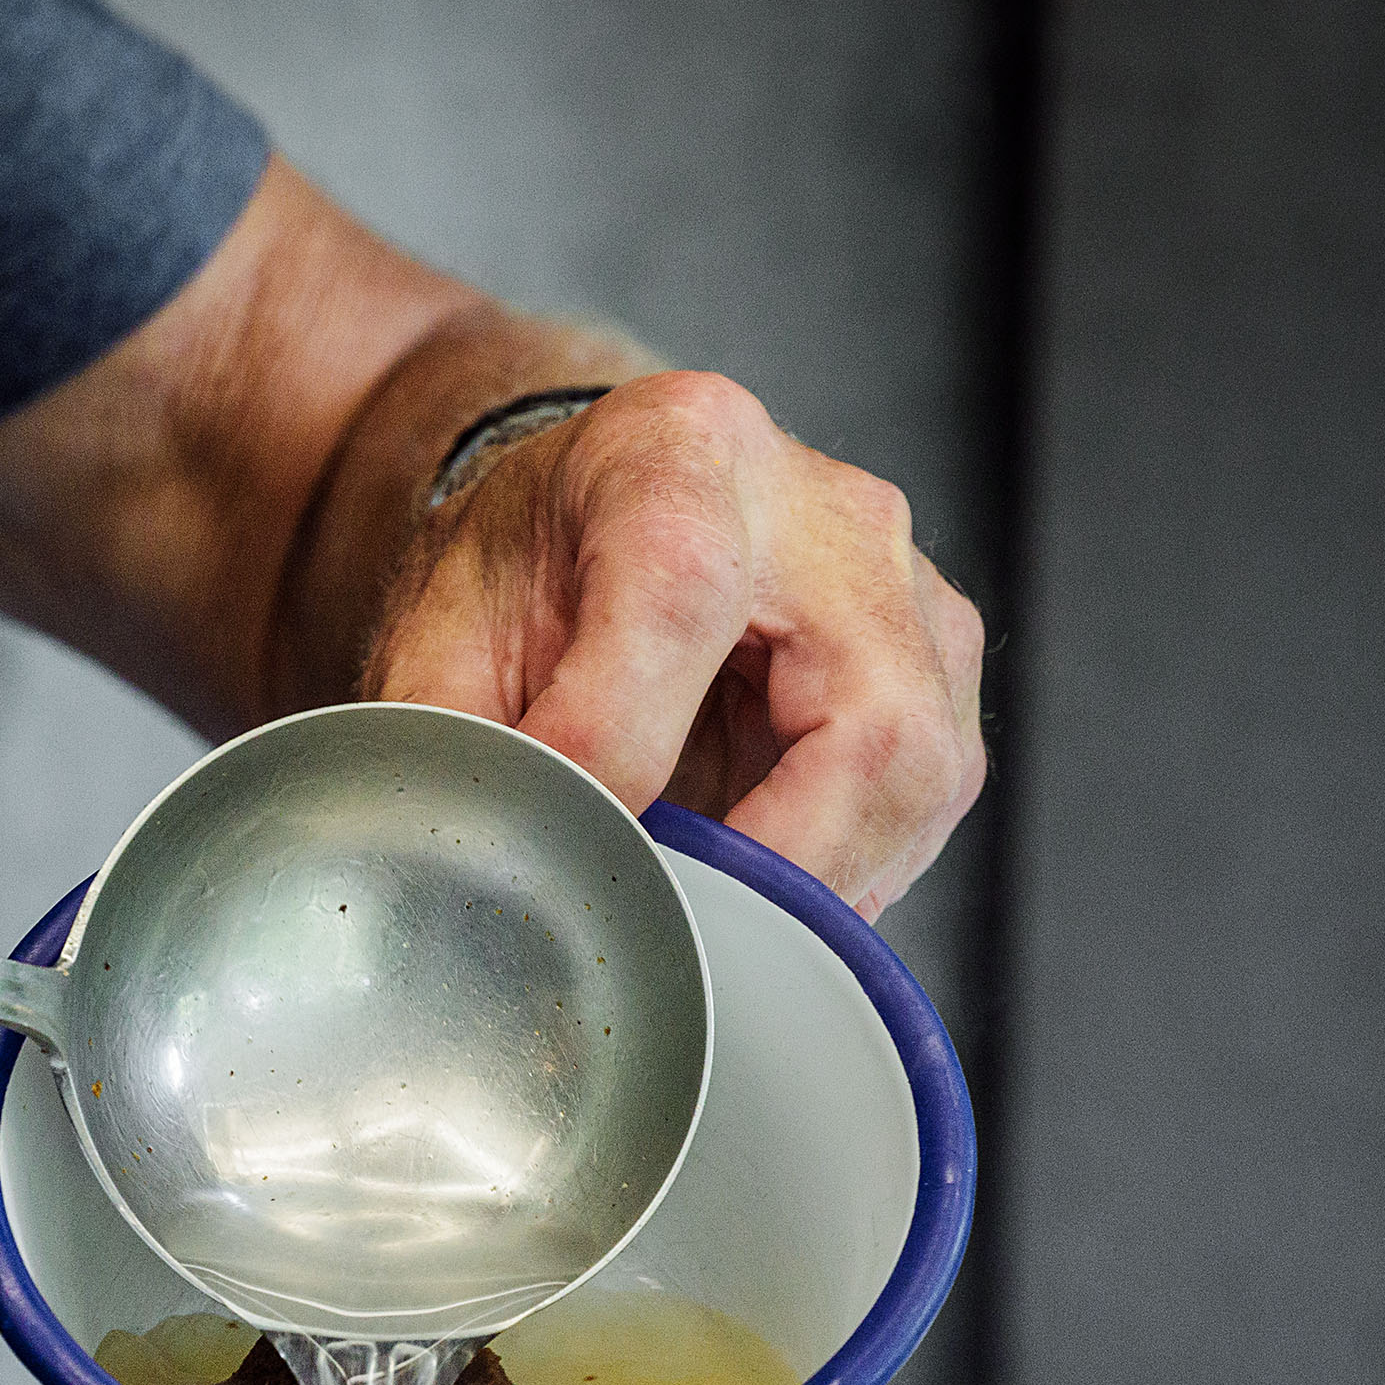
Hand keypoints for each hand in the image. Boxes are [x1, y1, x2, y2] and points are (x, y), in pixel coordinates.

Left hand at [363, 371, 985, 917]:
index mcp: (677, 454)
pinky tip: (749, 885)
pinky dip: (831, 881)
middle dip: (765, 866)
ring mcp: (909, 593)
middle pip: (865, 718)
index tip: (564, 841)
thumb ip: (447, 742)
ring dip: (805, 889)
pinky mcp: (940, 675)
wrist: (594, 529)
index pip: (679, 594)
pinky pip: (918, 814)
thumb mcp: (444, 633)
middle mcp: (826, 511)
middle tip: (667, 930)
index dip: (618, 746)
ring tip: (701, 913)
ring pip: (917, 784)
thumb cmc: (533, 571)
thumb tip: (455, 871)